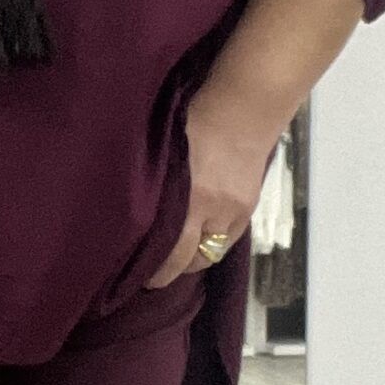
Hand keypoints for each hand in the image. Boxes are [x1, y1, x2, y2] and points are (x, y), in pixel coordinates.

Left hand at [147, 94, 279, 286]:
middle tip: (153, 277)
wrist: (244, 107)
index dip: (157, 270)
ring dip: (194, 259)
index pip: (173, 251)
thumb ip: (158, 189)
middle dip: (171, 272)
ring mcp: (235, 211)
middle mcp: (215, 209)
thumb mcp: (167, 154)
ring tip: (177, 258)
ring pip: (211, 253)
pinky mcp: (248, 208)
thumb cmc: (195, 119)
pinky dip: (212, 243)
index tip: (139, 275)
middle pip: (191, 260)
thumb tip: (136, 217)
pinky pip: (228, 239)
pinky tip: (199, 239)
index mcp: (191, 195)